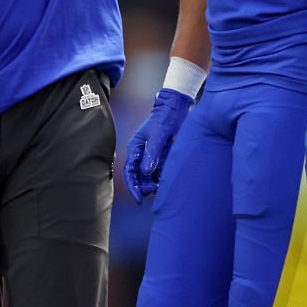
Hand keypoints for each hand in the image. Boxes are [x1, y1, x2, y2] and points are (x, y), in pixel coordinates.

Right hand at [123, 86, 190, 202]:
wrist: (177, 107)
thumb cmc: (165, 119)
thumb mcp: (158, 135)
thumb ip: (152, 154)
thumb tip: (146, 173)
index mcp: (135, 148)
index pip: (130, 172)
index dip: (133, 187)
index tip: (139, 200)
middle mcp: (140, 153)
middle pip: (137, 176)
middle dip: (143, 187)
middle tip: (154, 192)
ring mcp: (151, 155)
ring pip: (148, 176)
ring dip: (153, 184)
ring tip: (162, 188)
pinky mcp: (161, 155)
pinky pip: (159, 171)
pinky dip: (161, 178)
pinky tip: (167, 182)